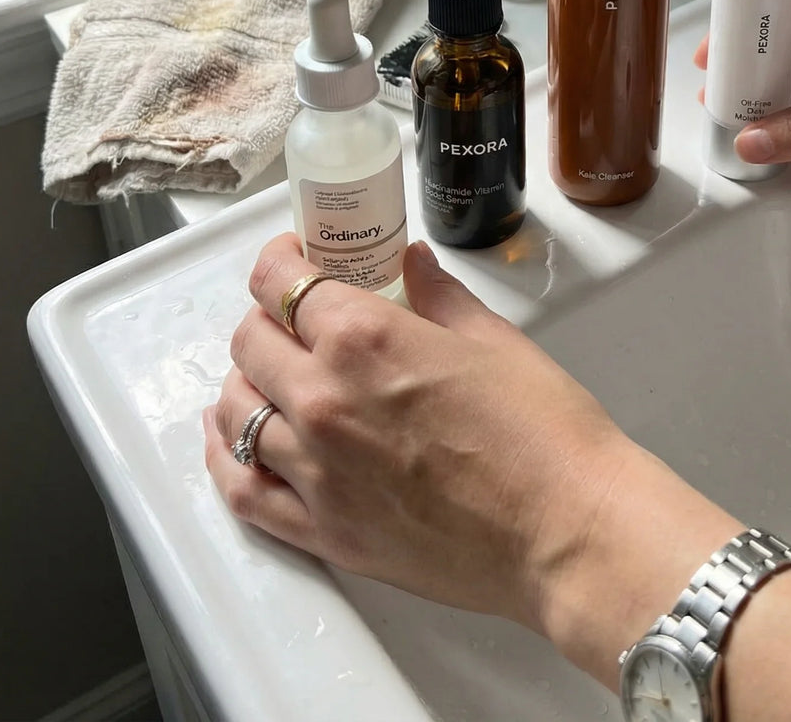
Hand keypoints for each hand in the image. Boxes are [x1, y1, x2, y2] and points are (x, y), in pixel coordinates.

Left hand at [205, 235, 738, 683]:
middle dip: (267, 316)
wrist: (567, 530)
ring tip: (270, 375)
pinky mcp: (323, 533)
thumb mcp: (493, 339)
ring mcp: (315, 472)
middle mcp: (323, 400)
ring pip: (234, 410)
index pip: (282, 282)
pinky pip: (241, 489)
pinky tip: (232, 438)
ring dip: (245, 380)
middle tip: (295, 317)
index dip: (280, 260)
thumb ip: (437, 295)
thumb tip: (411, 263)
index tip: (292, 258)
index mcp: (364, 339)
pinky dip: (224, 456)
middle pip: (250, 341)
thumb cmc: (545, 430)